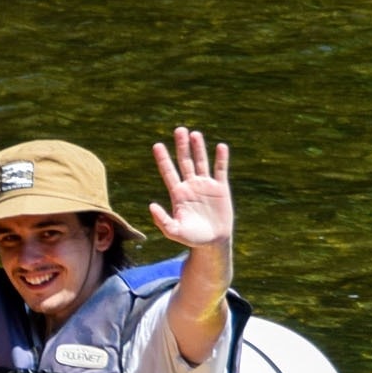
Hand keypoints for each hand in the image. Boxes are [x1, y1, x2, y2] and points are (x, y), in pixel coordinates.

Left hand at [148, 127, 233, 250]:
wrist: (213, 242)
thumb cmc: (191, 238)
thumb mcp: (174, 232)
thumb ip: (162, 220)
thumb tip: (151, 205)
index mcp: (178, 193)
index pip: (168, 172)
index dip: (163, 159)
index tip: (157, 145)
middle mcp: (190, 185)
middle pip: (185, 161)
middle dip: (182, 146)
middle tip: (179, 130)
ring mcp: (205, 185)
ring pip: (201, 162)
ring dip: (198, 148)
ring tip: (195, 134)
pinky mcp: (221, 188)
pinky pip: (220, 170)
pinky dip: (221, 159)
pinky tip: (221, 147)